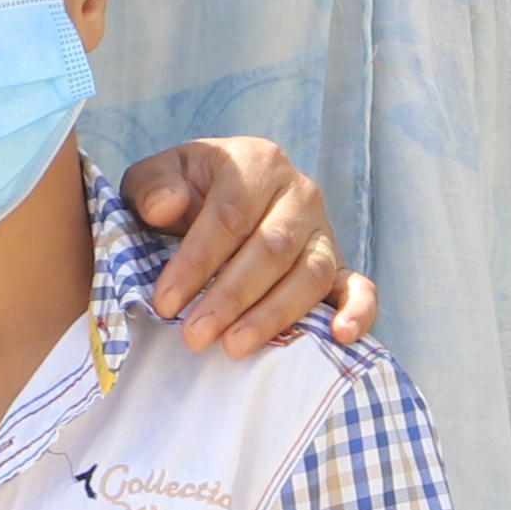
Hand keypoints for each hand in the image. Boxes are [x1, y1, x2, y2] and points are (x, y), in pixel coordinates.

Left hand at [116, 134, 372, 353]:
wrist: (212, 196)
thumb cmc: (180, 193)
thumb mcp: (154, 179)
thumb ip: (153, 187)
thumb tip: (167, 206)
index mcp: (257, 163)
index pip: (230, 216)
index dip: (197, 262)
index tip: (165, 302)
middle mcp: (299, 193)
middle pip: (272, 249)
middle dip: (231, 297)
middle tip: (194, 335)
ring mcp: (323, 229)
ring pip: (310, 274)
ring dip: (274, 314)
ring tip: (234, 346)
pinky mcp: (339, 263)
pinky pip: (357, 287)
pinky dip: (357, 311)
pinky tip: (341, 337)